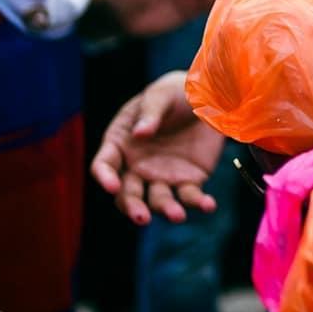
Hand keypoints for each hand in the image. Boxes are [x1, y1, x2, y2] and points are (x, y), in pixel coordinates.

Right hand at [90, 71, 225, 225]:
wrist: (209, 98)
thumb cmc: (175, 94)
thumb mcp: (161, 95)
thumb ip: (150, 113)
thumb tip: (140, 134)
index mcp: (120, 144)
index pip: (103, 166)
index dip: (104, 178)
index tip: (112, 186)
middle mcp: (136, 167)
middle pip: (127, 193)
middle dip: (132, 207)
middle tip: (142, 218)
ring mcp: (161, 176)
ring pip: (158, 200)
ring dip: (166, 210)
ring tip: (177, 215)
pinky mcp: (188, 180)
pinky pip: (190, 195)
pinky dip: (199, 203)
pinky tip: (208, 205)